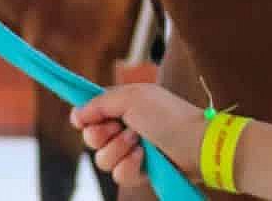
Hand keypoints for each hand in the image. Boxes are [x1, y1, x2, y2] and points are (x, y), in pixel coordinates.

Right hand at [71, 84, 205, 187]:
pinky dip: (130, 165)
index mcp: (123, 105)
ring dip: (118, 150)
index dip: (84, 117)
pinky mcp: (139, 171)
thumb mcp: (133, 97)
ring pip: (101, 159)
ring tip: (139, 143)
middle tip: (121, 128)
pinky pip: (118, 174)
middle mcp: (125, 128)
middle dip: (101, 135)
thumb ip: (100, 102)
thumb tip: (77, 114)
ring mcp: (131, 151)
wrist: (194, 144)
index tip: (82, 120)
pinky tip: (144, 158)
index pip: (91, 112)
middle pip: (91, 138)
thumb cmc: (168, 116)